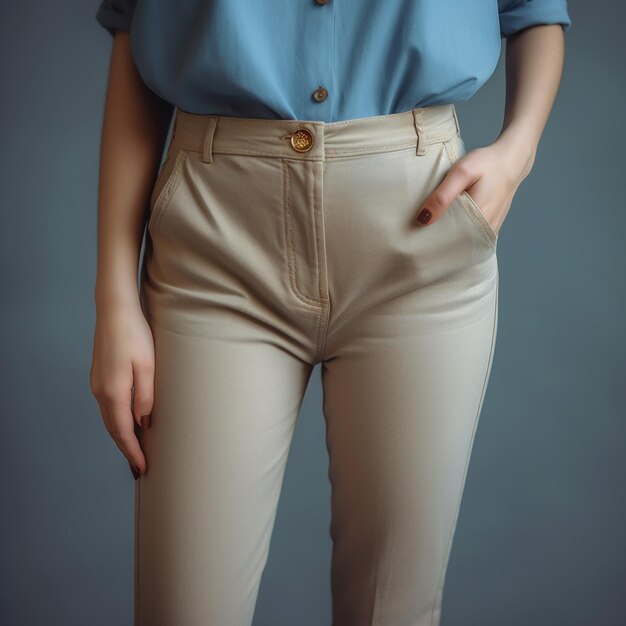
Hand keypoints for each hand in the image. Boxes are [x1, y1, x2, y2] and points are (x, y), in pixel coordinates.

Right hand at [90, 303, 154, 479]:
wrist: (114, 310)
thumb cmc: (135, 334)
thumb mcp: (147, 366)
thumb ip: (145, 397)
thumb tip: (143, 422)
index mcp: (113, 392)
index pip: (123, 432)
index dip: (133, 452)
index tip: (142, 468)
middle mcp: (101, 391)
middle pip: (113, 429)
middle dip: (126, 449)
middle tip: (139, 467)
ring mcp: (97, 383)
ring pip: (109, 418)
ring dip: (121, 436)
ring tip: (135, 450)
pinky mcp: (99, 375)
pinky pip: (108, 406)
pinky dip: (117, 421)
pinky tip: (127, 422)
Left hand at [415, 131, 536, 234]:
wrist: (513, 159)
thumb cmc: (487, 163)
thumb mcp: (462, 172)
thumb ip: (443, 196)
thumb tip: (422, 219)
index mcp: (477, 218)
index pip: (448, 240)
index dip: (431, 241)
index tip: (415, 240)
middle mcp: (485, 229)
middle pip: (455, 244)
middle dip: (437, 243)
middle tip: (417, 239)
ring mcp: (490, 229)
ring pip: (464, 242)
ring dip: (447, 240)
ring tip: (428, 235)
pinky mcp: (491, 225)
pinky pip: (472, 236)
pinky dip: (459, 234)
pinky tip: (446, 228)